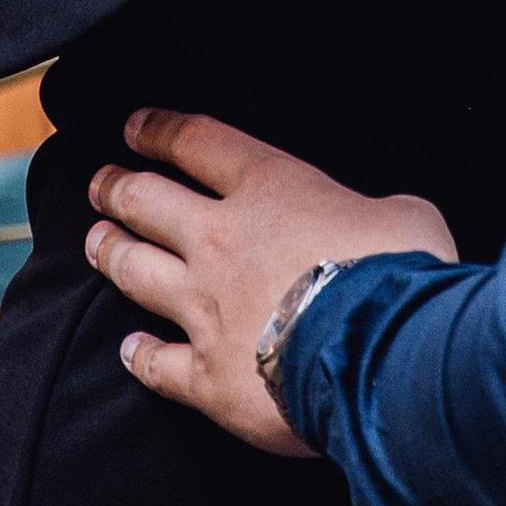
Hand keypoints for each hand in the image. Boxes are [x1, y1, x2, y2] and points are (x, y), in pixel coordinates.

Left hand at [88, 109, 456, 456]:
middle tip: (100, 184)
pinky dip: (139, 354)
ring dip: (110, 253)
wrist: (381, 357)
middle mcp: (221, 242)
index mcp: (270, 190)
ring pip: (134, 272)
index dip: (160, 131)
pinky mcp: (206, 377)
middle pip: (146, 203)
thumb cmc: (402, 275)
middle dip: (116, 188)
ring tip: (97, 243)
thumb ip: (376, 215)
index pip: (198, 144)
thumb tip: (380, 227)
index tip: (134, 128)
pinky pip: (156, 364)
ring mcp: (204, 310)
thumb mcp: (407, 217)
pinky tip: (130, 349)